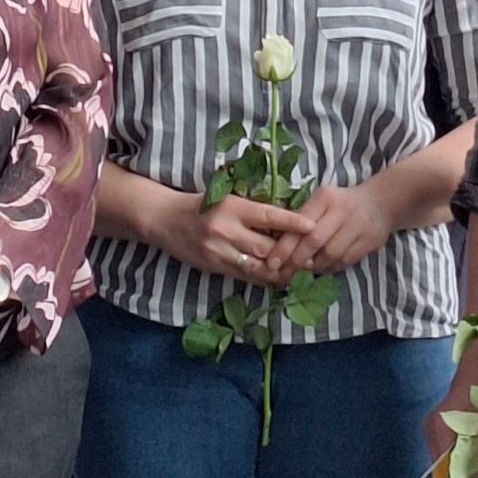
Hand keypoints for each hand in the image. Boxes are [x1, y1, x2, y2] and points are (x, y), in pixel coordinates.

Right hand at [154, 188, 310, 282]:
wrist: (165, 219)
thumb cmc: (201, 205)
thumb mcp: (227, 198)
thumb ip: (252, 210)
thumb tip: (288, 219)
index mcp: (232, 207)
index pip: (268, 216)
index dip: (292, 222)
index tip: (312, 226)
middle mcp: (226, 230)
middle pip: (267, 248)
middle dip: (290, 255)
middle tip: (312, 257)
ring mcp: (219, 251)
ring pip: (258, 267)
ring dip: (280, 272)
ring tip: (299, 272)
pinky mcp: (215, 266)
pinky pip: (245, 277)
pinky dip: (263, 279)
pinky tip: (277, 279)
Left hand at [282, 177, 398, 272]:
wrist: (379, 203)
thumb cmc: (341, 204)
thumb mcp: (321, 202)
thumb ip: (302, 220)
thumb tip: (277, 246)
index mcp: (325, 198)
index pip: (300, 224)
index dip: (285, 246)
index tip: (272, 262)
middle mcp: (342, 210)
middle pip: (314, 241)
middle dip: (296, 260)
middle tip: (284, 273)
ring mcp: (358, 226)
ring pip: (330, 254)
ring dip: (314, 266)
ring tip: (303, 271)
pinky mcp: (369, 241)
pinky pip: (344, 261)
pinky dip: (330, 267)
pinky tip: (322, 268)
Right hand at [424, 340, 477, 474]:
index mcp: (441, 432)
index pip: (443, 471)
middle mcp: (431, 431)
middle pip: (441, 465)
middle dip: (459, 477)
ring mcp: (431, 426)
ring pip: (444, 457)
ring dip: (460, 465)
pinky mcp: (437, 423)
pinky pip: (445, 447)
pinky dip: (458, 453)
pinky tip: (473, 453)